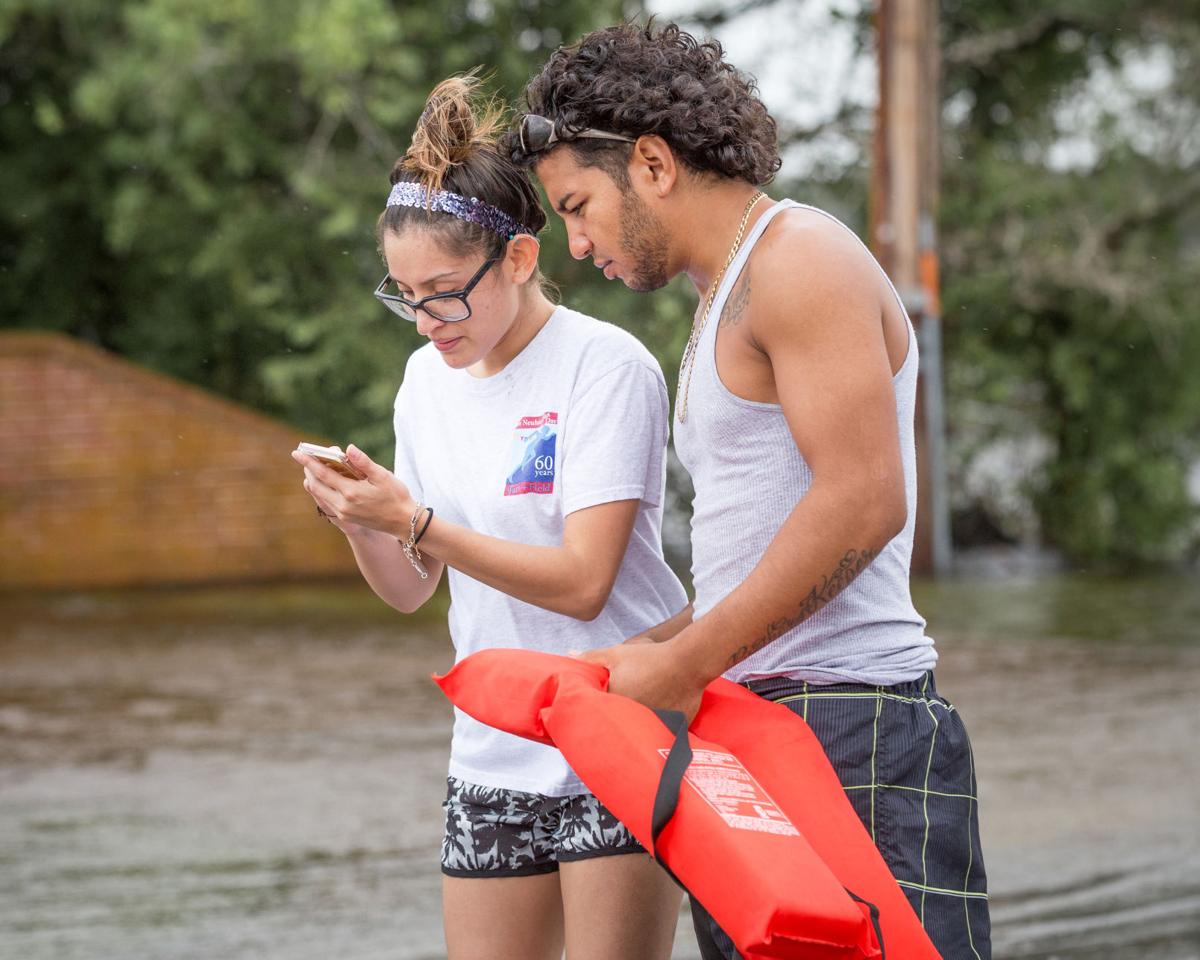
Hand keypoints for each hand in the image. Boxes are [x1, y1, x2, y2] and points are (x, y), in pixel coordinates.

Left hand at [291, 444, 414, 537]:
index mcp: (351, 492)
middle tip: (303, 456)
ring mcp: (343, 513)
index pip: (323, 474)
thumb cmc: (396, 496)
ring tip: (312, 466)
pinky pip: (327, 501)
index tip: (297, 452)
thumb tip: (348, 448)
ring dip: (314, 480)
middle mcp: (343, 505)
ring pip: (320, 494)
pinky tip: (325, 481)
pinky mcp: (346, 518)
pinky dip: (322, 489)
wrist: (404, 522)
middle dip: (308, 470)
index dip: (309, 462)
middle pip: (316, 485)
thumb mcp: (383, 476)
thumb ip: (363, 462)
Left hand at [577, 640, 705, 721]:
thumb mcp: (616, 654)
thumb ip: (591, 658)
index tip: (588, 722)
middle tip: (611, 725)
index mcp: (616, 704)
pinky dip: (657, 730)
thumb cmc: (650, 657)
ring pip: (640, 733)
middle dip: (614, 726)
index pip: (599, 718)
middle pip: (619, 728)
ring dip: (635, 731)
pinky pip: (660, 733)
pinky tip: (655, 728)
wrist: (688, 661)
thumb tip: (569, 655)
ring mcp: (654, 726)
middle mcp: (634, 720)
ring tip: (632, 728)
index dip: (594, 719)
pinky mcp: (673, 729)